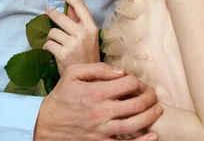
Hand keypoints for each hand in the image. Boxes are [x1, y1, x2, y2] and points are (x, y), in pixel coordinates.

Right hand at [34, 63, 162, 139]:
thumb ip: (98, 69)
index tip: (135, 81)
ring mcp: (102, 129)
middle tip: (152, 94)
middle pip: (136, 103)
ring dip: (151, 116)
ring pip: (135, 123)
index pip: (128, 83)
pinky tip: (153, 135)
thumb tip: (121, 71)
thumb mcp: (74, 73)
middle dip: (149, 97)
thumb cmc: (62, 96)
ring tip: (158, 109)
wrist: (45, 123)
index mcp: (97, 91)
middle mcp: (102, 111)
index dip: (136, 80)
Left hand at [43, 0, 99, 74]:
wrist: (90, 80)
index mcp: (91, 27)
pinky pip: (48, 44)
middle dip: (51, 14)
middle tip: (48, 13)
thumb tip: (69, 7)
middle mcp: (83, 33)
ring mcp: (73, 43)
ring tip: (56, 43)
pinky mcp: (63, 54)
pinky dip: (48, 47)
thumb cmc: (88, 57)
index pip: (79, 5)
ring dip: (51, 37)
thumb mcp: (88, 38)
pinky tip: (53, 52)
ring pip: (52, 31)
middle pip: (60, 16)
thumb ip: (79, 22)